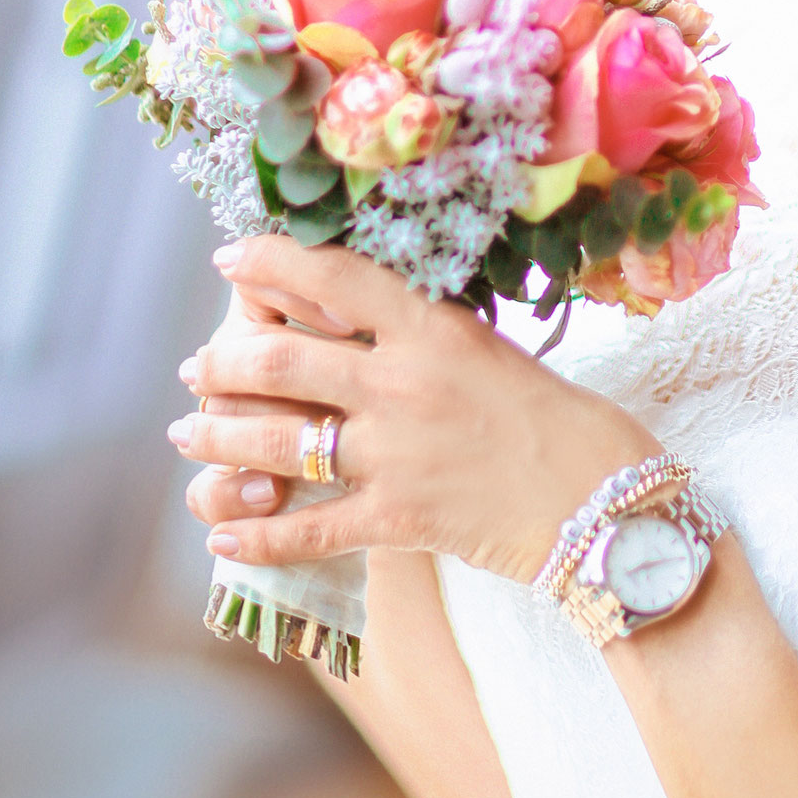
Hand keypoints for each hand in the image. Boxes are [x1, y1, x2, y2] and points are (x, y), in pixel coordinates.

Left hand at [171, 234, 661, 578]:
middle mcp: (405, 382)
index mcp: (434, 328)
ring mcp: (397, 453)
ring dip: (219, 439)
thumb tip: (367, 316)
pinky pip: (307, 528)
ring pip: (276, 442)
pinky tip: (225, 539)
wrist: (608, 502)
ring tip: (190, 435)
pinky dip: (257, 537)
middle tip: (199, 368)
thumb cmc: (561, 420)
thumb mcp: (493, 351)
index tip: (231, 259)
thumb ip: (427, 335)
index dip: (270, 263)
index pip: (333, 277)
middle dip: (222, 364)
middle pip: (280, 361)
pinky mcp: (399, 519)